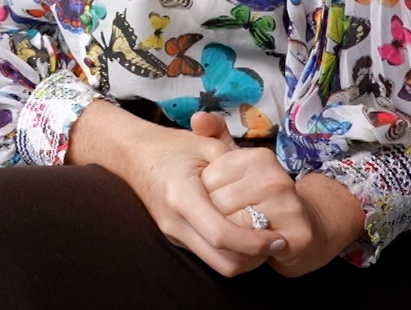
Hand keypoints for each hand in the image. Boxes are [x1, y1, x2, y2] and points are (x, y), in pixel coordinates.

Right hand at [66, 101, 284, 276]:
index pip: (222, 234)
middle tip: (276, 240)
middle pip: (223, 261)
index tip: (277, 235)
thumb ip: (238, 162)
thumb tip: (269, 186)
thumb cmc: (172, 147)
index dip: (254, 241)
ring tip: (263, 238)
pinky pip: (210, 255)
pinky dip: (232, 251)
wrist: (133, 155)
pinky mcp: (177, 238)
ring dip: (246, 258)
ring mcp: (174, 234)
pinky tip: (244, 233)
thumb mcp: (208, 145)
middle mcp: (176, 222)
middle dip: (255, 257)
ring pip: (218, 265)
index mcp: (182, 196)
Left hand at [192, 112, 363, 276]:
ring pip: (233, 225)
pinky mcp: (297, 234)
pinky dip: (246, 248)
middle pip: (218, 203)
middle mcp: (276, 178)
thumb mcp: (234, 163)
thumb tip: (197, 118)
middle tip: (230, 215)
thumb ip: (214, 136)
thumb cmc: (257, 193)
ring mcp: (289, 206)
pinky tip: (253, 241)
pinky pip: (253, 245)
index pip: (207, 179)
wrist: (300, 224)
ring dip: (230, 232)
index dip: (205, 193)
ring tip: (240, 226)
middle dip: (215, 214)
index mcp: (259, 157)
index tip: (221, 195)